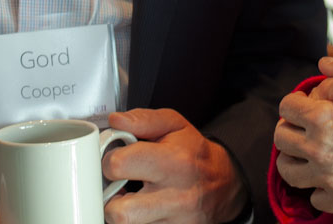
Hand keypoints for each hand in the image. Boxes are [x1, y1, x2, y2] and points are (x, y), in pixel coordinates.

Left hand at [103, 107, 245, 223]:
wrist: (224, 184)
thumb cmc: (194, 153)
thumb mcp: (175, 125)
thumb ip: (143, 120)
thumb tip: (115, 121)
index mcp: (174, 162)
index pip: (120, 165)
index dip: (108, 160)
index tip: (114, 159)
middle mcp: (175, 196)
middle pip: (119, 212)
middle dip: (109, 198)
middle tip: (116, 186)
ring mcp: (175, 221)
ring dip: (121, 212)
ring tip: (127, 198)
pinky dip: (135, 220)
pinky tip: (140, 208)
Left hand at [273, 57, 332, 212]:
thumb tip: (324, 61)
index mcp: (324, 116)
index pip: (286, 107)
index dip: (296, 104)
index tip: (305, 108)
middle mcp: (319, 148)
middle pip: (281, 138)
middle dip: (291, 131)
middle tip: (306, 131)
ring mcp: (327, 177)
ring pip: (288, 170)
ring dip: (297, 161)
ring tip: (312, 155)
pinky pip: (314, 197)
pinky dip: (321, 189)